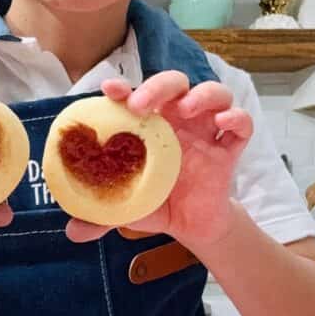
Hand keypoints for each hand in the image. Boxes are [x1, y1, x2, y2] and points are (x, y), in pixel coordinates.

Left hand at [66, 71, 252, 248]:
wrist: (192, 225)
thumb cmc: (156, 203)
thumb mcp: (126, 208)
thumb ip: (101, 216)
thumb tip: (72, 231)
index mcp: (150, 126)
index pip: (137, 95)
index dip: (124, 87)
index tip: (109, 90)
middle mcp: (178, 121)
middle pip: (175, 84)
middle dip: (159, 86)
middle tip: (141, 104)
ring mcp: (206, 131)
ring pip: (214, 94)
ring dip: (202, 95)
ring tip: (186, 109)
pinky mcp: (229, 148)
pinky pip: (241, 125)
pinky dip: (237, 118)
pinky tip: (223, 124)